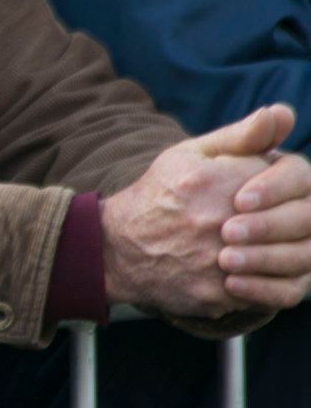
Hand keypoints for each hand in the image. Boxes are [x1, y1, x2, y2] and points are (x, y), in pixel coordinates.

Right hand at [104, 104, 310, 317]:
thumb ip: (242, 136)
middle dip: (295, 221)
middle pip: (300, 222)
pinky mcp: (216, 294)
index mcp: (216, 180)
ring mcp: (219, 261)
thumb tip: (282, 114)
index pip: (292, 179)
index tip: (267, 194)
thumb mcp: (190, 155)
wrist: (116, 248)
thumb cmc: (159, 196)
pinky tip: (255, 271)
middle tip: (278, 223)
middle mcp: (219, 220)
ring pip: (293, 261)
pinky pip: (270, 293)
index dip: (289, 188)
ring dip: (290, 252)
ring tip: (272, 246)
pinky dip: (270, 282)